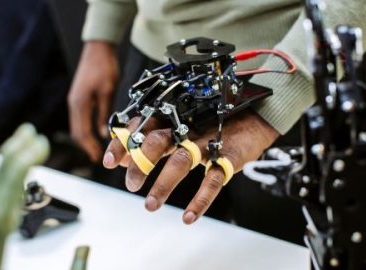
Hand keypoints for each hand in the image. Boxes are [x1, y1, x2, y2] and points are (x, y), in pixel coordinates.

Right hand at [68, 41, 118, 161]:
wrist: (98, 49)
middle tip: (98, 157)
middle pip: (76, 132)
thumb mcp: (108, 91)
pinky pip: (79, 119)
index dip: (90, 147)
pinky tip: (94, 133)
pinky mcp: (78, 98)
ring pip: (76, 126)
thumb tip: (103, 133)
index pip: (82, 132)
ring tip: (96, 149)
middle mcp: (74, 104)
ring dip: (85, 139)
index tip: (98, 157)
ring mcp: (74, 100)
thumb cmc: (104, 67)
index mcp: (80, 103)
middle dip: (86, 146)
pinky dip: (85, 129)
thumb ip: (105, 113)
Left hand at [103, 109, 279, 223]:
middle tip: (131, 185)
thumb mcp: (180, 131)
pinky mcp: (228, 155)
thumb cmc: (214, 124)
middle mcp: (188, 127)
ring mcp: (208, 141)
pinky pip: (213, 179)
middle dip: (141, 164)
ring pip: (182, 159)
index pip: (142, 127)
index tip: (109, 162)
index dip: (124, 143)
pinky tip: (188, 217)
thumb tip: (123, 160)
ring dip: (164, 184)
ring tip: (151, 205)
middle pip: (158, 140)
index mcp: (174, 119)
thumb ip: (152, 143)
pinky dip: (200, 200)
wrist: (255, 116)